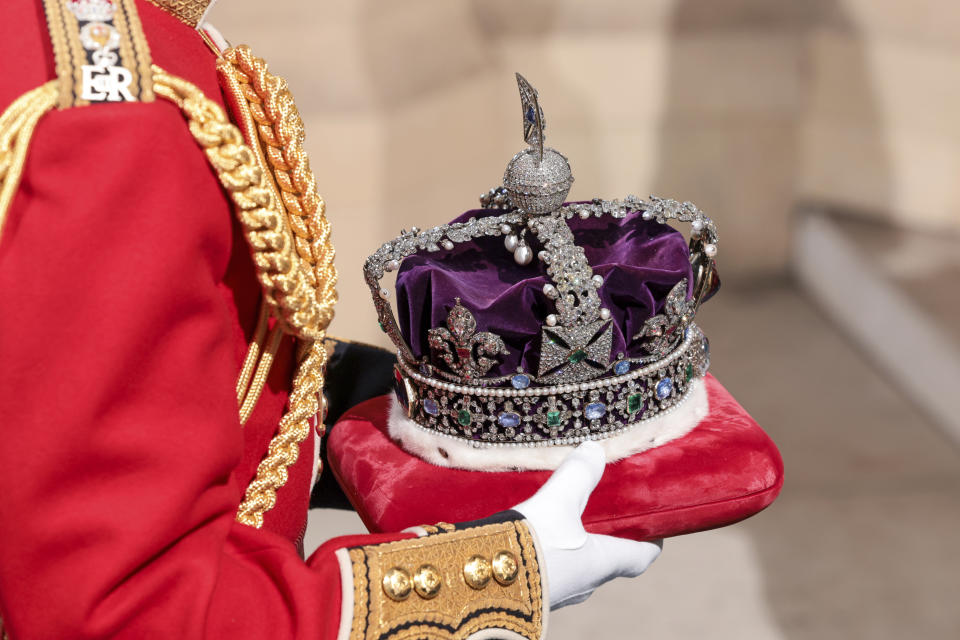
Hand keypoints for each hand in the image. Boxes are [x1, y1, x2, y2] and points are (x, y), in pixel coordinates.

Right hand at [513, 441, 662, 609]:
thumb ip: (578, 474)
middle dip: (609, 540)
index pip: (640, 558)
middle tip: (606, 515)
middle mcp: (585, 583)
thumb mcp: (558, 502)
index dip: (651, 543)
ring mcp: (558, 594)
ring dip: (577, 549)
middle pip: (609, 562)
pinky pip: (550, 573)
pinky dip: (550, 556)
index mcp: (602, 561)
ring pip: (578, 569)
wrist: (483, 582)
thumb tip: (595, 449)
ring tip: (564, 521)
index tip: (657, 530)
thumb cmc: (532, 545)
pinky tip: (532, 539)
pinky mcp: (532, 595)